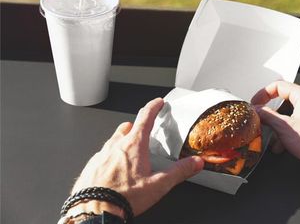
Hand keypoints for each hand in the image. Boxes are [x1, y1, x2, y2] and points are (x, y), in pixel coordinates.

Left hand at [69, 98, 203, 217]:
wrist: (94, 212)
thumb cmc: (124, 197)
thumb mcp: (159, 185)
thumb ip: (180, 171)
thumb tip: (195, 163)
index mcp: (134, 145)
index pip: (145, 117)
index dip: (153, 107)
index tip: (158, 102)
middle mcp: (115, 145)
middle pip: (127, 128)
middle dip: (136, 126)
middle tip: (142, 130)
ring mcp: (100, 155)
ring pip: (113, 141)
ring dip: (122, 141)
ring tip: (129, 152)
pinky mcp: (90, 167)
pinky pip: (101, 156)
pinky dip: (109, 158)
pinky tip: (113, 170)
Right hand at [252, 81, 299, 178]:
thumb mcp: (284, 126)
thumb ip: (267, 116)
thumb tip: (257, 110)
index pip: (278, 86)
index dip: (263, 94)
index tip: (256, 103)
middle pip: (282, 102)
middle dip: (270, 114)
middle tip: (261, 119)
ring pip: (288, 116)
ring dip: (277, 127)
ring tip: (271, 137)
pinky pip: (295, 126)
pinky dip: (286, 134)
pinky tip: (281, 146)